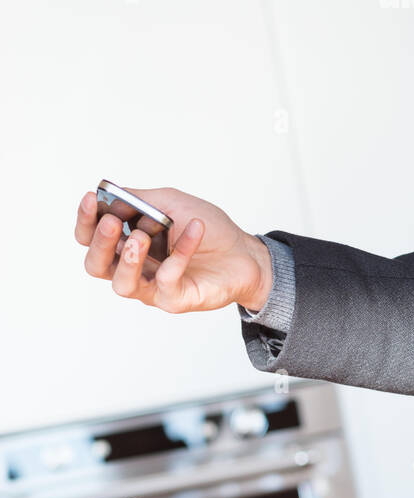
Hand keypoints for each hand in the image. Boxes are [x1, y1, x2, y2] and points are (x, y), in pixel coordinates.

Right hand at [75, 187, 272, 314]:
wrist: (245, 253)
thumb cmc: (207, 228)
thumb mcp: (171, 203)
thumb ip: (141, 200)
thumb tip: (112, 198)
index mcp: (126, 242)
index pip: (90, 237)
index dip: (85, 221)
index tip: (90, 199)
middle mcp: (133, 267)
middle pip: (96, 266)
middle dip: (100, 244)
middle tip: (112, 223)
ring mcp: (152, 287)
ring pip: (122, 284)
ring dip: (128, 258)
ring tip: (143, 237)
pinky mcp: (174, 299)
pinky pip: (168, 279)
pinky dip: (181, 251)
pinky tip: (195, 228)